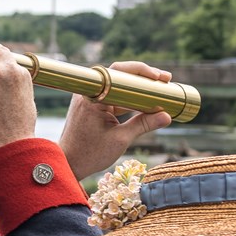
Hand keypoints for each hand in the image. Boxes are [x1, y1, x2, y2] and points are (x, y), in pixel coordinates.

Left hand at [58, 61, 172, 179]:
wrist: (67, 164)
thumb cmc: (90, 154)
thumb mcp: (121, 139)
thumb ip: (143, 125)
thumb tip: (167, 116)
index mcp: (93, 96)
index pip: (119, 72)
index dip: (142, 71)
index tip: (160, 78)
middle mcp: (88, 92)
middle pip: (120, 76)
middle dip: (144, 78)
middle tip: (166, 79)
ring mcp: (89, 99)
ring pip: (118, 87)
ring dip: (138, 89)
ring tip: (160, 89)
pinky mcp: (91, 107)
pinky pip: (113, 98)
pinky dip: (129, 100)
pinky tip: (146, 103)